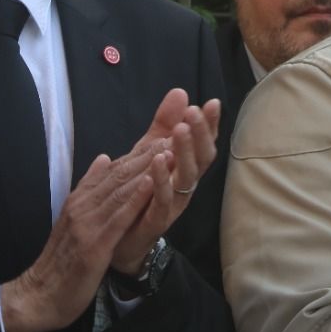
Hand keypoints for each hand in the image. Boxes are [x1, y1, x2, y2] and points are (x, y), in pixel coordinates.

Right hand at [0, 150, 157, 331]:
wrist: (40, 295)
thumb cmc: (61, 263)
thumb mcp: (75, 220)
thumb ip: (89, 189)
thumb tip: (104, 158)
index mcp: (81, 200)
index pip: (114, 169)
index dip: (141, 151)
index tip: (166, 134)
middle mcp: (83, 206)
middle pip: (120, 174)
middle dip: (149, 153)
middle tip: (176, 133)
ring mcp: (86, 224)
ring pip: (120, 190)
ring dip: (147, 169)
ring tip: (171, 149)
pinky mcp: (93, 245)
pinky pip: (118, 218)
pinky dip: (135, 199)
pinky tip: (151, 183)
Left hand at [108, 88, 220, 273]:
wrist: (118, 239)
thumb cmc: (139, 193)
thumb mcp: (149, 153)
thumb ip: (163, 125)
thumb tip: (180, 91)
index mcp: (184, 169)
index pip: (203, 143)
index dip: (210, 125)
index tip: (212, 103)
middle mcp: (184, 186)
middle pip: (201, 159)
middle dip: (199, 134)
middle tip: (193, 113)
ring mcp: (173, 205)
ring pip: (186, 179)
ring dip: (183, 154)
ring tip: (178, 132)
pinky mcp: (156, 221)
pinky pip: (163, 201)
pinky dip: (162, 182)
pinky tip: (158, 164)